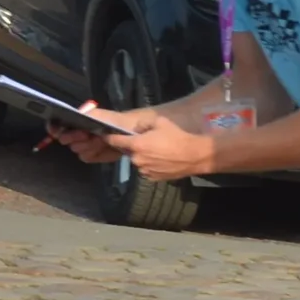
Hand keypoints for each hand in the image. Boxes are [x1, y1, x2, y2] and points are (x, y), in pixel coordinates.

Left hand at [84, 102, 216, 181]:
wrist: (195, 155)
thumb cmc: (177, 136)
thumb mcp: (159, 122)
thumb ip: (142, 124)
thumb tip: (134, 130)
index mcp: (136, 145)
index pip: (114, 141)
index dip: (108, 137)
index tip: (104, 134)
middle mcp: (137, 160)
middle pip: (127, 151)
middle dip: (132, 146)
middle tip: (145, 141)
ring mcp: (144, 171)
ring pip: (137, 161)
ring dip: (142, 156)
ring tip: (157, 150)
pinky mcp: (152, 178)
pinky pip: (146, 169)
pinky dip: (149, 164)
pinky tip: (161, 159)